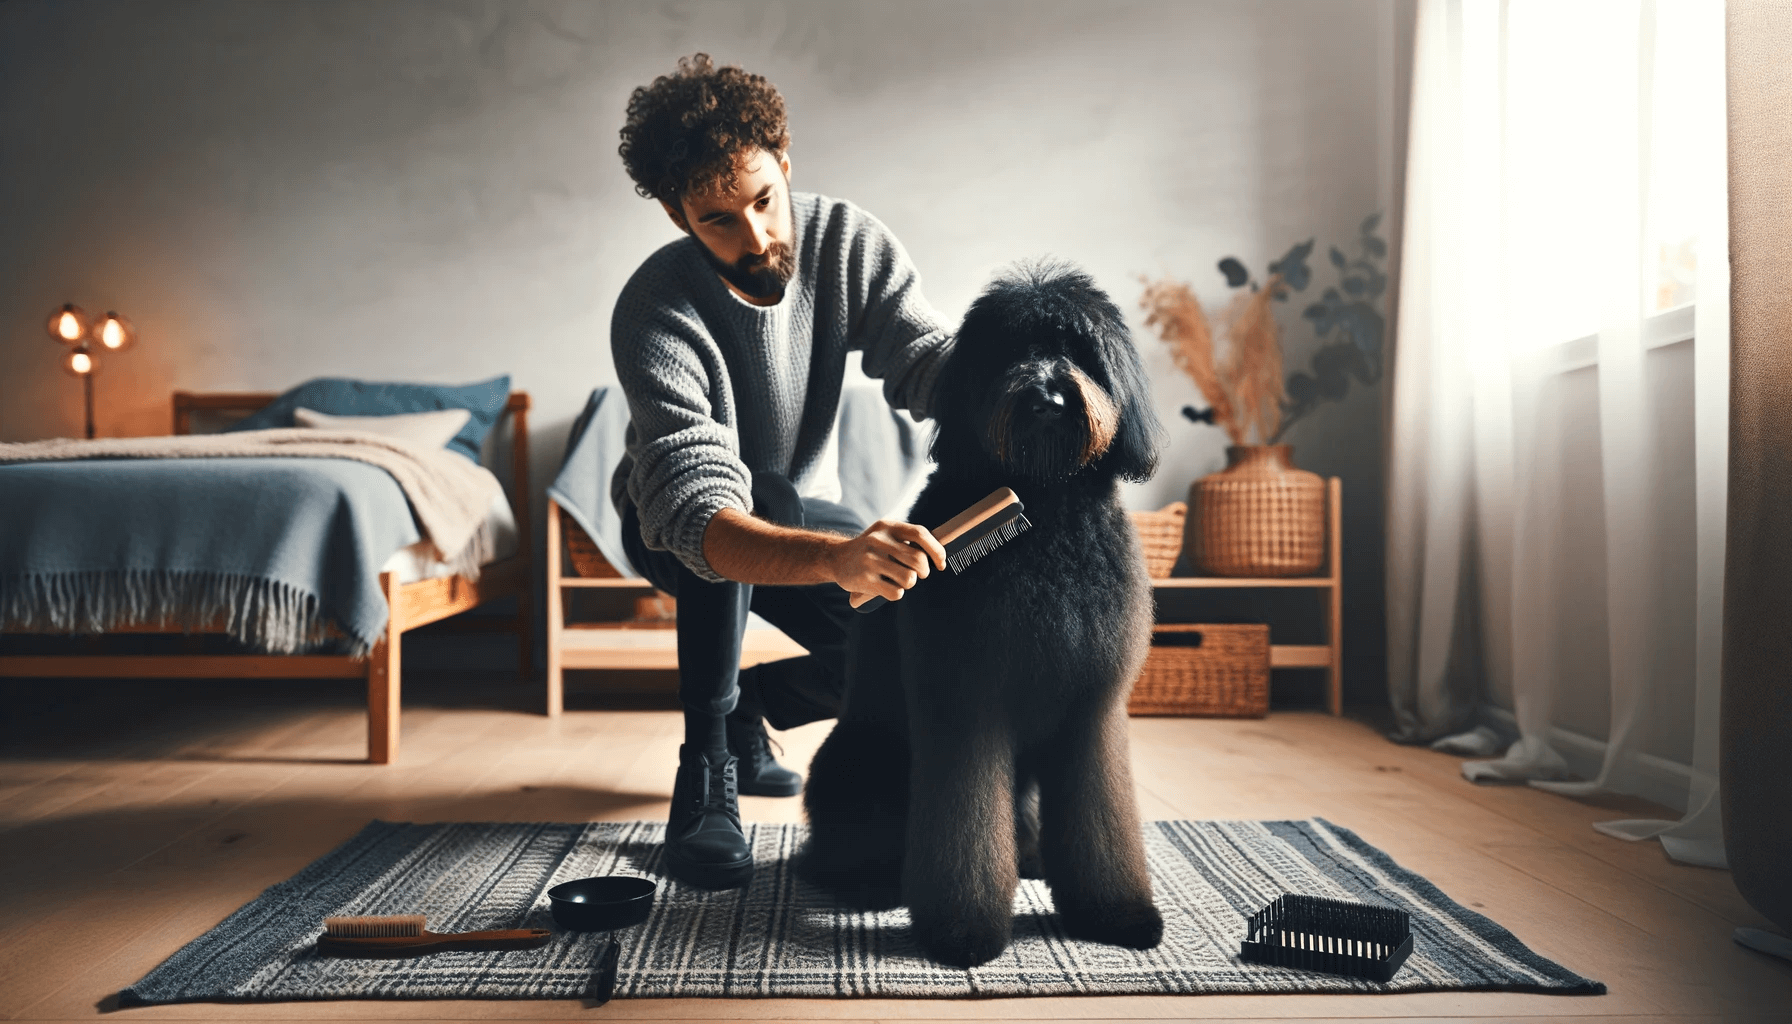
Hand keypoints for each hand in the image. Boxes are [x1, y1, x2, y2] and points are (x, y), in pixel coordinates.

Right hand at [827, 519, 946, 607]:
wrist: (836, 558)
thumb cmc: (871, 549)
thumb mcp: (886, 535)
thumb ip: (909, 541)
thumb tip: (941, 555)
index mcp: (887, 527)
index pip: (920, 534)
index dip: (936, 550)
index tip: (941, 563)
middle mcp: (878, 541)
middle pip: (918, 560)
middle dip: (924, 571)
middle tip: (919, 574)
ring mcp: (870, 560)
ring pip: (909, 579)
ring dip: (910, 583)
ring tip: (900, 580)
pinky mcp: (865, 580)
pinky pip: (896, 593)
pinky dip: (896, 593)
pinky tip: (886, 587)